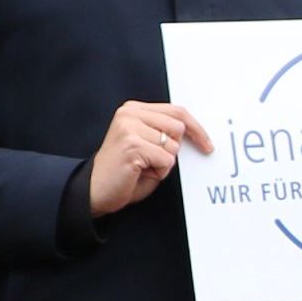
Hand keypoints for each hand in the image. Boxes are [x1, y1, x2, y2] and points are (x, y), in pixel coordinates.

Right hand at [89, 101, 208, 217]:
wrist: (94, 191)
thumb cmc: (125, 171)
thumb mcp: (148, 145)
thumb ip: (165, 133)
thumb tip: (197, 134)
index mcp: (134, 109)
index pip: (177, 112)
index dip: (197, 129)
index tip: (207, 145)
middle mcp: (130, 114)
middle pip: (178, 127)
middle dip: (173, 150)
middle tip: (151, 161)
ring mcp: (129, 128)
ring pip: (173, 146)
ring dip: (164, 163)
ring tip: (142, 167)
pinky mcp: (132, 145)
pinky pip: (166, 160)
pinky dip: (159, 172)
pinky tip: (140, 173)